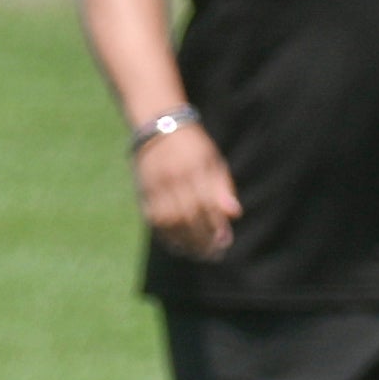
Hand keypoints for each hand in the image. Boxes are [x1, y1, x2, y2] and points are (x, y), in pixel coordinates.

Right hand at [135, 121, 239, 260]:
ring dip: (184, 242)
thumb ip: (222, 187)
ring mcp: (156, 186)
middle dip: (202, 239)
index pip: (207, 204)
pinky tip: (177, 245)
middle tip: (213, 254)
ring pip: (170, 222)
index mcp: (195, 167)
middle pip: (188, 217)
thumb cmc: (191, 145)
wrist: (157, 125)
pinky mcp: (144, 192)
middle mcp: (174, 178)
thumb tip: (234, 214)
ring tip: (196, 253)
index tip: (224, 242)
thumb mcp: (212, 159)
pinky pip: (154, 221)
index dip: (216, 226)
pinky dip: (166, 236)